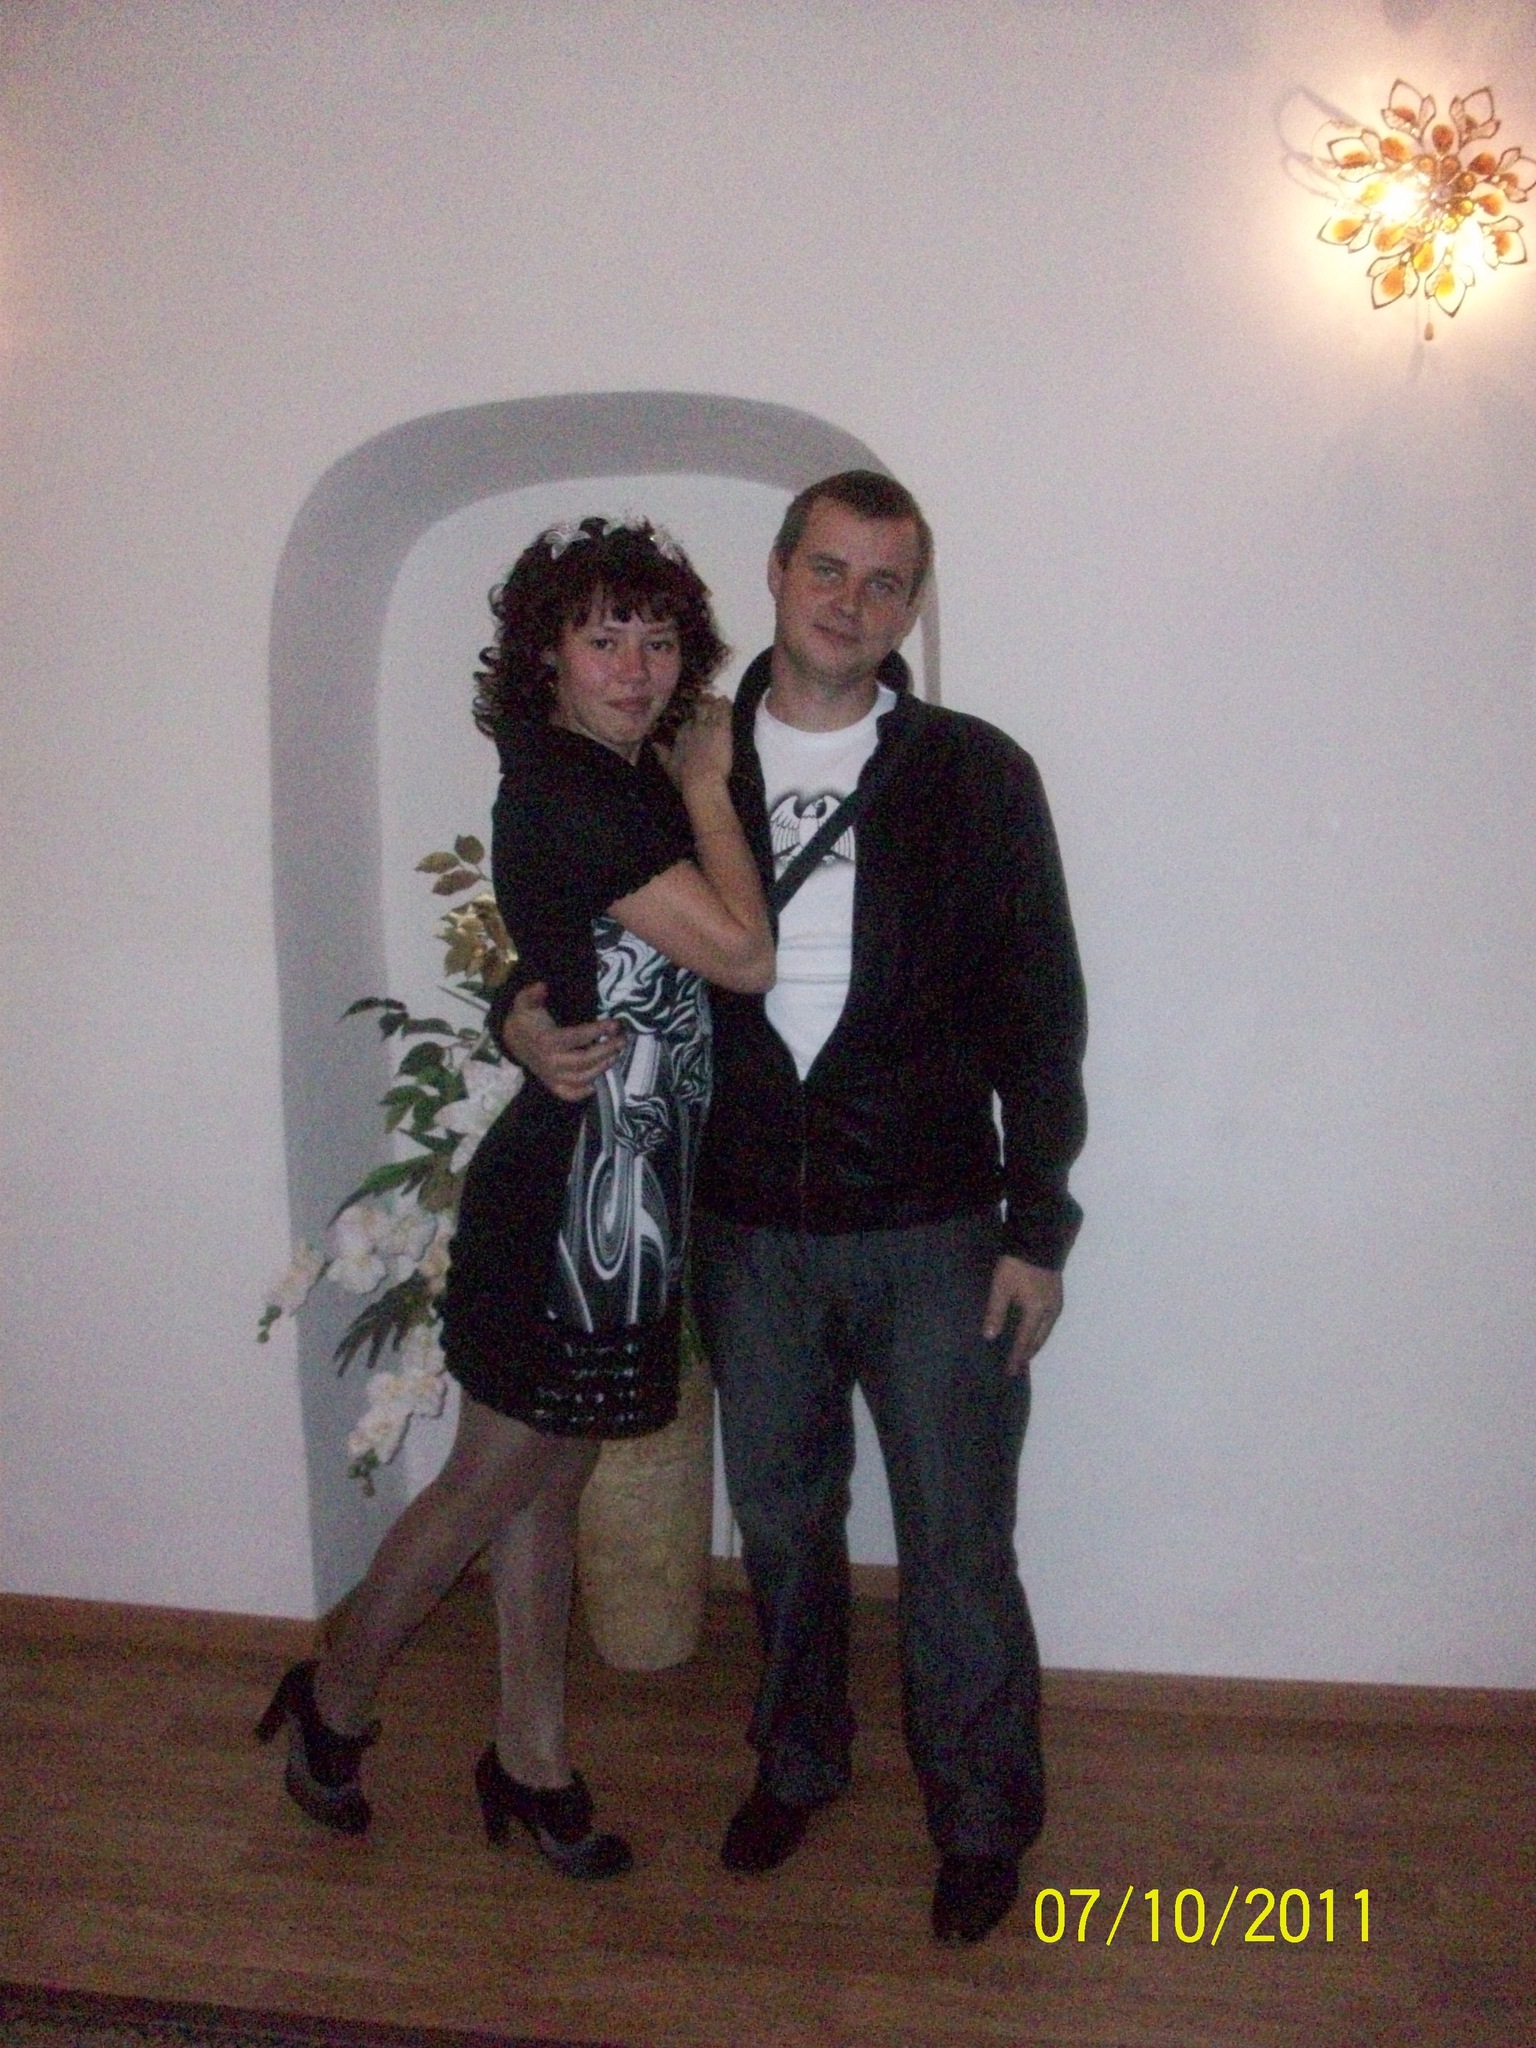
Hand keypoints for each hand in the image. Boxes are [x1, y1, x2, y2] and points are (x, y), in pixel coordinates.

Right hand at [499, 981, 623, 1100]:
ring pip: (582, 1078)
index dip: (599, 1030)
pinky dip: (584, 1092)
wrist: (514, 1040)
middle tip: (622, 1040)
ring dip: (602, 1067)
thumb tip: (543, 985)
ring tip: (616, 1054)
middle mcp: (551, 1062)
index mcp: (547, 1041)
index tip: (615, 1024)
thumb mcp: (525, 1002)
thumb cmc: (526, 1019)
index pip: (579, 1037)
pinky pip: (570, 1094)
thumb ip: (532, 993)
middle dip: (607, 1050)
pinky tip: (598, 1082)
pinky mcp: (552, 1085)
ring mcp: (551, 1076)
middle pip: (585, 1060)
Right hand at [659, 691, 732, 794]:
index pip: (686, 722)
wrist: (702, 780)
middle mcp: (693, 727)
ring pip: (710, 709)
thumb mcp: (668, 766)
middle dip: (701, 704)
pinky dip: (725, 705)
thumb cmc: (685, 777)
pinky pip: (723, 712)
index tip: (692, 715)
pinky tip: (726, 699)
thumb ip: (661, 754)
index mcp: (681, 735)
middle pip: (697, 711)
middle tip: (705, 697)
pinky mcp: (722, 729)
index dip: (690, 719)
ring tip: (716, 697)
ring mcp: (707, 726)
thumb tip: (653, 744)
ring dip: (713, 702)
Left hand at [983, 1257, 1062, 1374]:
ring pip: (1045, 1330)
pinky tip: (1033, 1328)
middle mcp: (1050, 1311)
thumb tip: (990, 1336)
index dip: (1017, 1357)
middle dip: (1028, 1353)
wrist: (1037, 1240)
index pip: (1025, 1341)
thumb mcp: (1001, 1287)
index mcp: (1037, 1312)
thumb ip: (996, 1312)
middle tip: (1018, 1365)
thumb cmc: (1017, 1263)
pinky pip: (1048, 1320)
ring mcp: (1056, 1302)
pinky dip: (1040, 1330)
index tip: (1011, 1371)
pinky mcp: (1056, 1293)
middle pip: (1039, 1339)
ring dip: (1035, 1342)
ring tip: (1025, 1351)